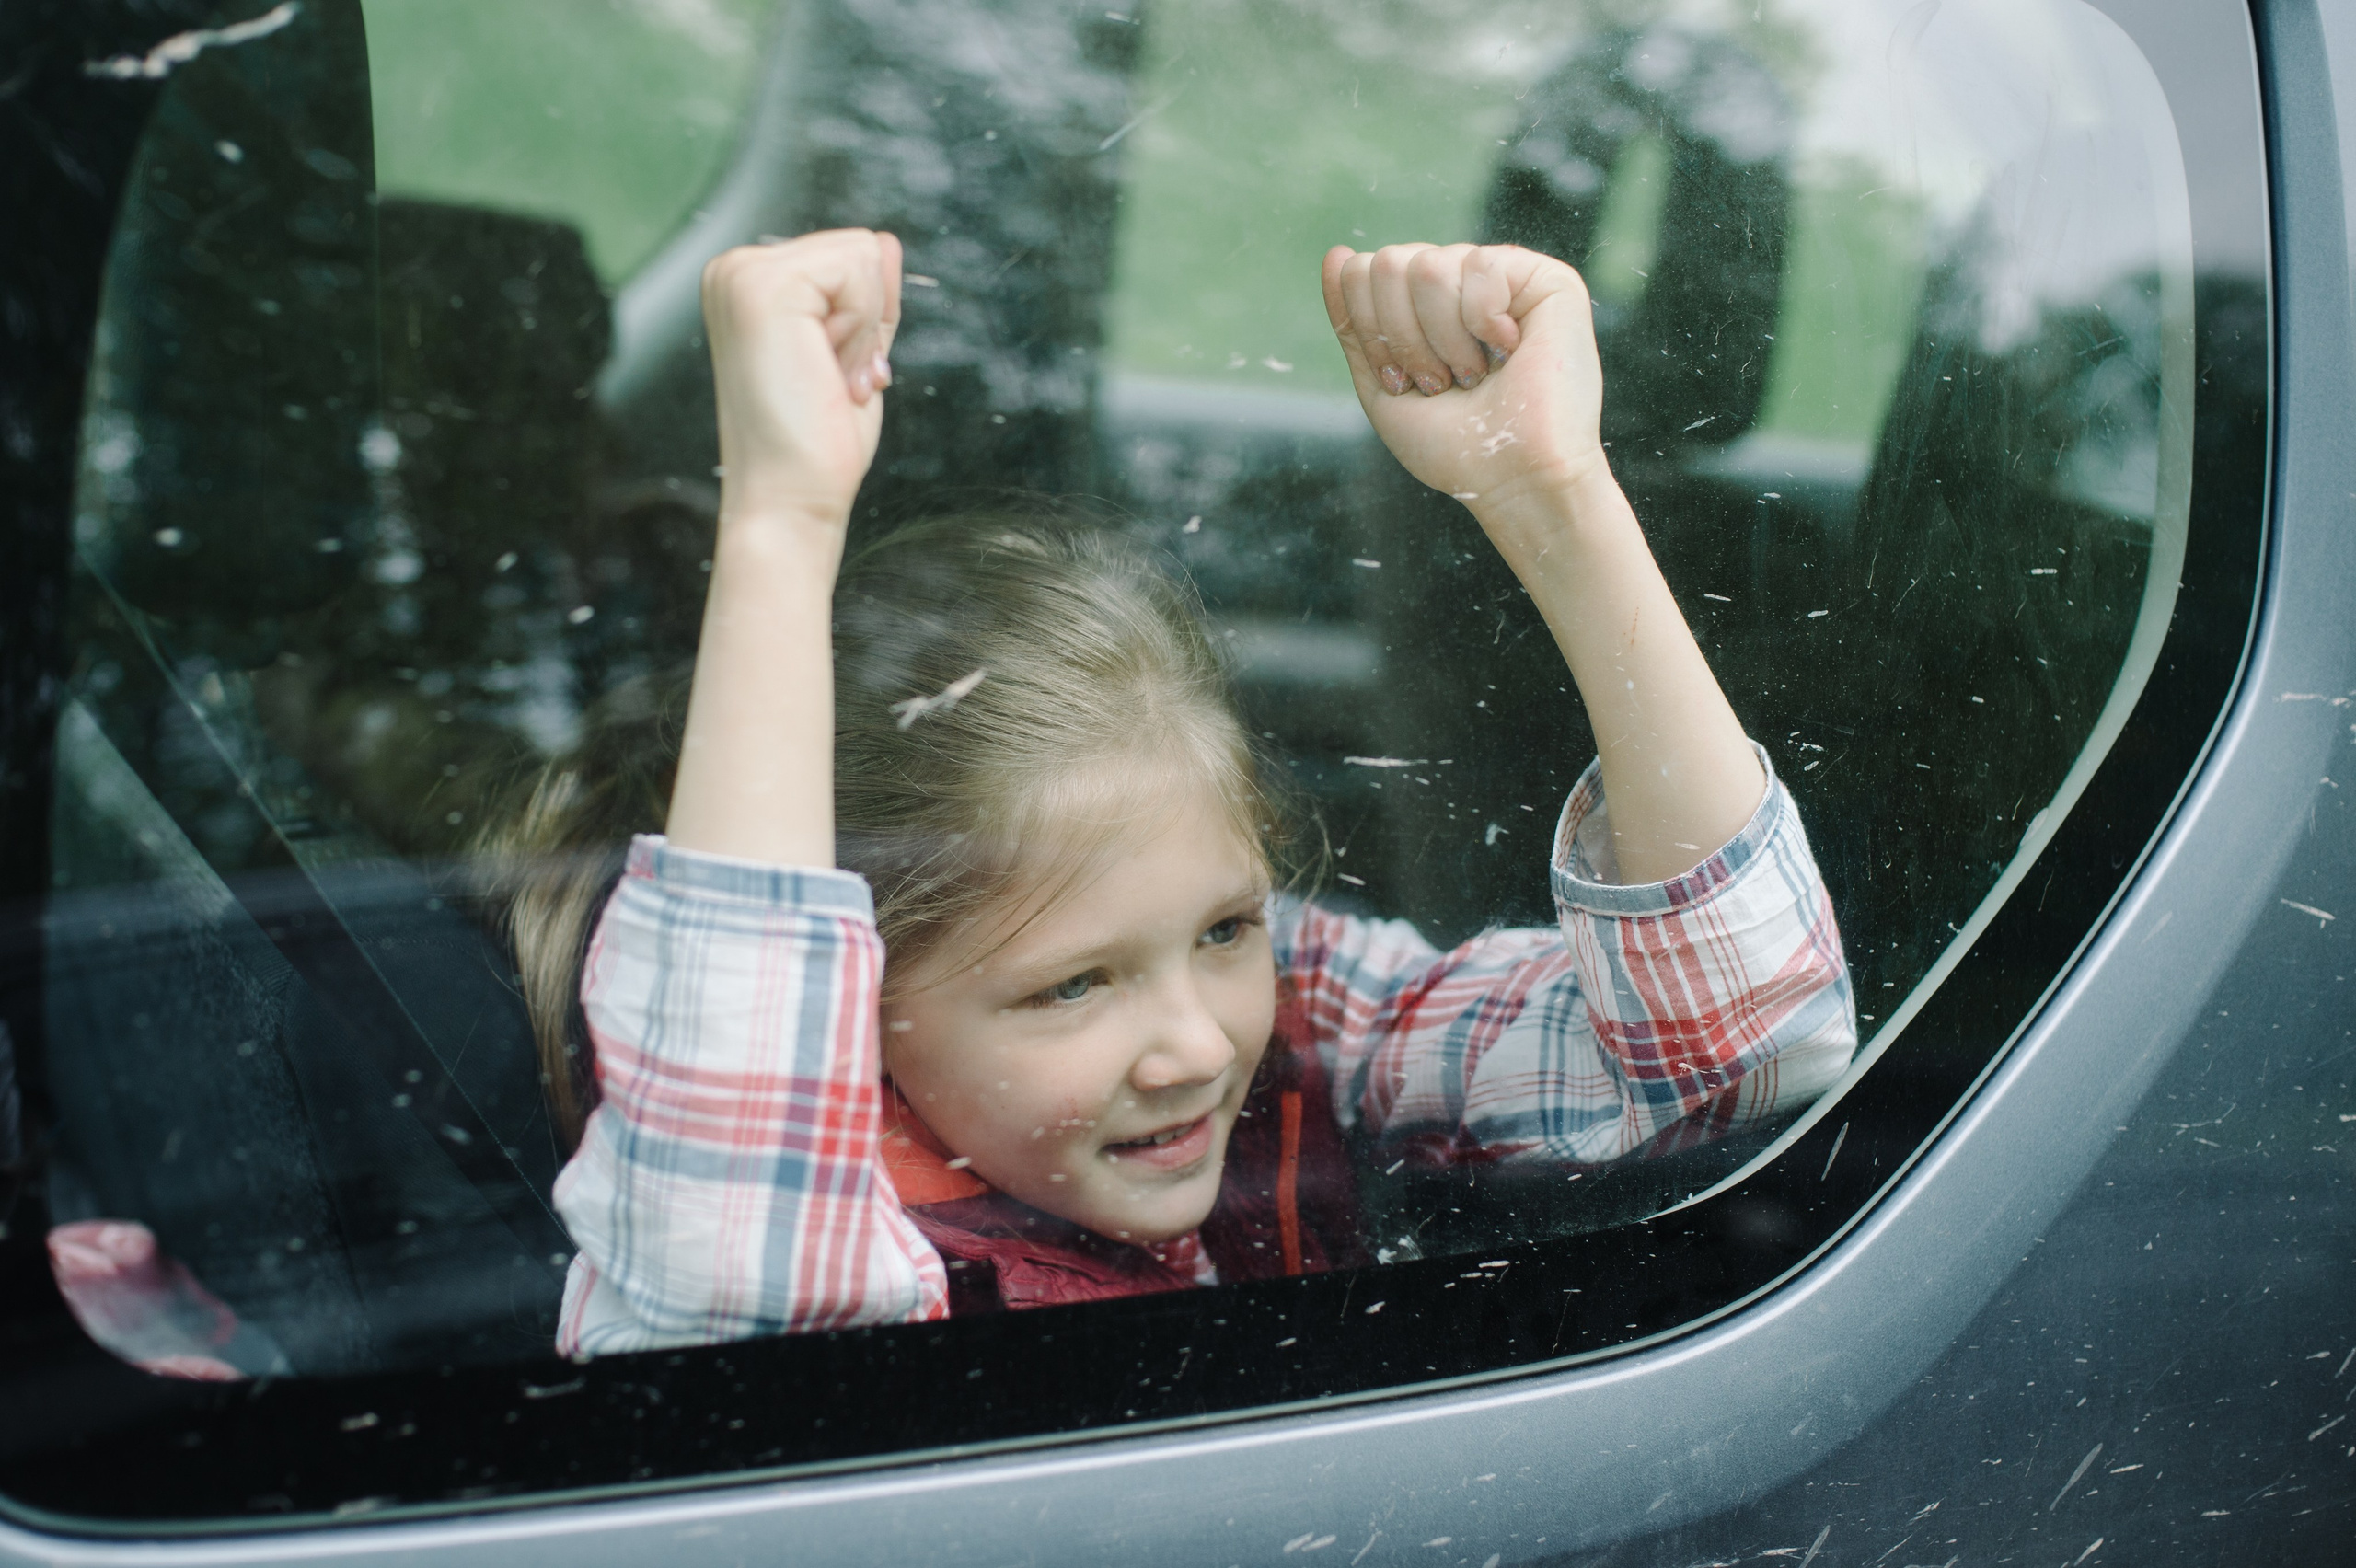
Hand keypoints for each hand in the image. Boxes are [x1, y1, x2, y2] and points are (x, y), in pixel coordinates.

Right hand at [702, 228, 901, 528]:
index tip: (830, 376)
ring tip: (824, 379)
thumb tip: (887, 241)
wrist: (789, 498)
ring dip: (862, 331)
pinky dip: (860, 330)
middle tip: (828, 380)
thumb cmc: (816, 445)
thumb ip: (866, 298)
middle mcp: (735, 270)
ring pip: (863, 255)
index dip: (864, 321)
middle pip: (860, 247)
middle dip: (865, 322)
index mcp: (749, 285)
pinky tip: (824, 371)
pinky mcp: (761, 285)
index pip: (848, 258)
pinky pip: (858, 269)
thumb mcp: (853, 353)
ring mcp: (742, 273)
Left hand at [1321, 242, 1605, 513]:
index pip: (1362, 272)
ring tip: (1476, 374)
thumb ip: (1354, 323)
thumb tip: (1337, 254)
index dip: (1372, 332)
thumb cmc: (1454, 448)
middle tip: (1441, 381)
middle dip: (1404, 337)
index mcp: (1423, 306)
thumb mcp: (1383, 387)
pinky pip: (1480, 266)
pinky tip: (1511, 350)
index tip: (1405, 382)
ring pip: (1429, 265)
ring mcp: (1503, 278)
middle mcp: (1461, 283)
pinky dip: (1483, 322)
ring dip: (1443, 340)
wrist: (1514, 479)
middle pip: (1390, 262)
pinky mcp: (1546, 279)